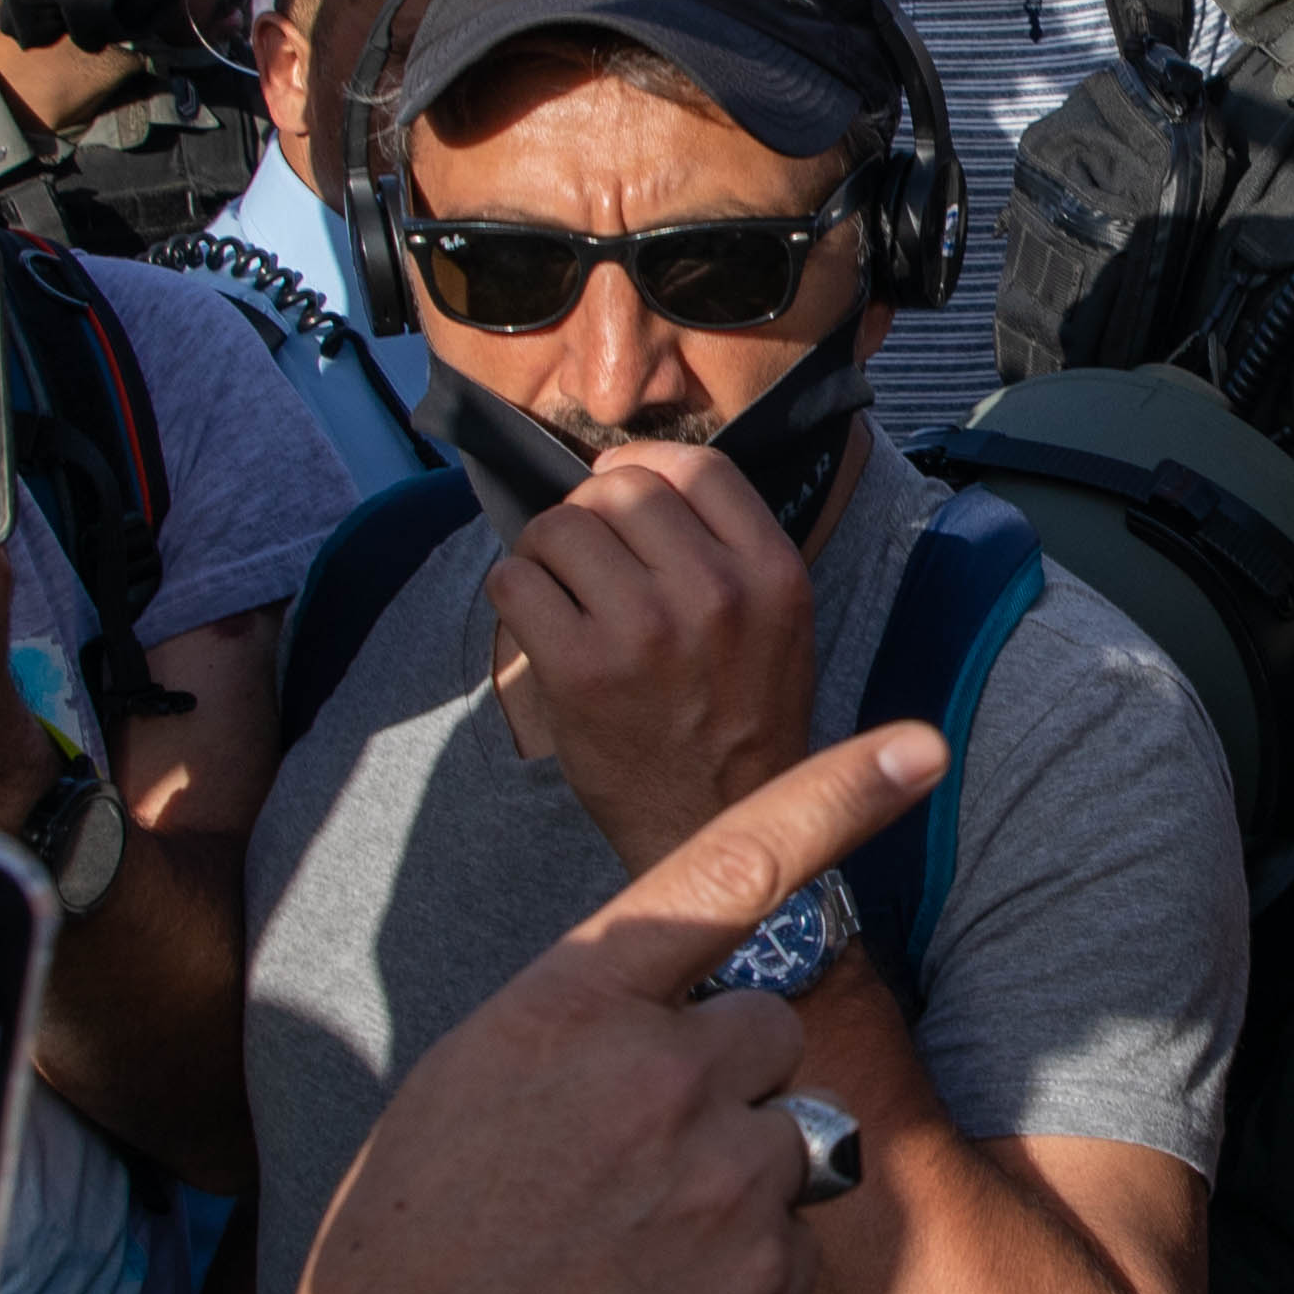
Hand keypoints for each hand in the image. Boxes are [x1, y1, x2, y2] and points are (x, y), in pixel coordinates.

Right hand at [279, 721, 939, 1293]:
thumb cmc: (413, 1238)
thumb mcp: (471, 1079)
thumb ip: (590, 1027)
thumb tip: (691, 1027)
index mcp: (573, 1002)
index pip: (725, 870)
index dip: (831, 798)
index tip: (917, 747)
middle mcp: (661, 1072)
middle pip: (768, 1030)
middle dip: (723, 1080)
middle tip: (625, 1158)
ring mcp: (722, 1180)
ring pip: (790, 1139)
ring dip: (736, 1181)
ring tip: (629, 1244)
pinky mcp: (764, 1283)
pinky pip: (789, 1251)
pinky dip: (737, 1282)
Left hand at [485, 435, 815, 876]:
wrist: (717, 828)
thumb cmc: (740, 719)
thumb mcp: (780, 623)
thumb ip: (729, 547)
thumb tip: (631, 472)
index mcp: (773, 573)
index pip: (698, 466)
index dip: (645, 465)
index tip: (620, 487)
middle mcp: (715, 593)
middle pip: (621, 488)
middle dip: (590, 513)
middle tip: (586, 558)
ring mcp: (645, 630)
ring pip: (560, 527)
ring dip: (546, 552)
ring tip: (561, 593)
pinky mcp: (580, 670)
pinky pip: (514, 581)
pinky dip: (514, 593)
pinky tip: (538, 624)